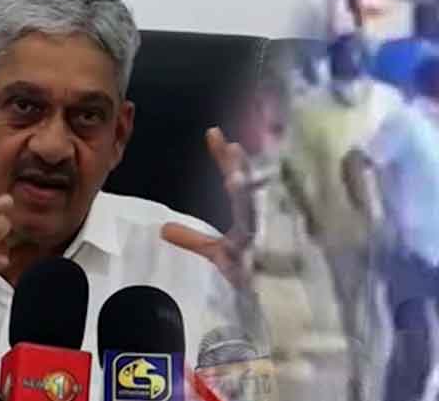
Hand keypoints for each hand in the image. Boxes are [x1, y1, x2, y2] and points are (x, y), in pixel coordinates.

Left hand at [161, 127, 255, 288]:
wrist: (274, 304)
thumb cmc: (251, 273)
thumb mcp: (218, 254)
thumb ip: (193, 239)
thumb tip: (163, 228)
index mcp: (248, 214)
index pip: (236, 179)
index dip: (225, 158)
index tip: (213, 134)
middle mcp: (260, 222)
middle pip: (249, 191)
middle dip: (240, 171)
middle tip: (231, 147)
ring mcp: (266, 242)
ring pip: (255, 216)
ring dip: (246, 199)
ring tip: (234, 179)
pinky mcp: (266, 265)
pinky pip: (254, 254)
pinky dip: (246, 249)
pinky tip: (238, 240)